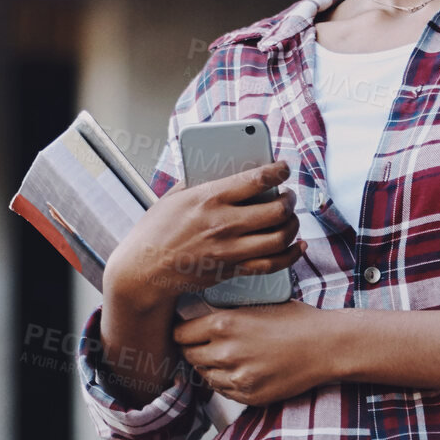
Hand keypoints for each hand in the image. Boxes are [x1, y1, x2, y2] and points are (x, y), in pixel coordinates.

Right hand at [105, 161, 305, 312]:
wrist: (143, 272)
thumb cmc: (154, 232)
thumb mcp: (173, 197)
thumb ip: (198, 181)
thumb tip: (220, 169)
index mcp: (209, 197)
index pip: (257, 179)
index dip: (278, 171)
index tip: (284, 167)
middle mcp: (224, 223)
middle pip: (276, 209)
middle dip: (289, 200)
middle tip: (288, 196)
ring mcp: (230, 249)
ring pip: (280, 237)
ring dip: (293, 225)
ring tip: (290, 218)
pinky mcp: (232, 270)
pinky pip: (273, 264)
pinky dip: (291, 255)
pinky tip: (297, 245)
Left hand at [173, 300, 334, 406]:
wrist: (325, 346)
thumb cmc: (295, 321)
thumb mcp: (254, 305)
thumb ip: (225, 315)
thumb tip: (198, 318)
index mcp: (224, 323)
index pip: (180, 333)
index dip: (181, 332)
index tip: (185, 331)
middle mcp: (225, 352)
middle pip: (188, 356)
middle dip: (192, 350)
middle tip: (200, 344)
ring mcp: (237, 378)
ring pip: (204, 375)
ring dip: (208, 367)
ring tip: (223, 356)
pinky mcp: (249, 396)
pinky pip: (222, 390)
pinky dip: (225, 381)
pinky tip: (239, 369)